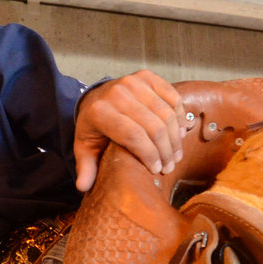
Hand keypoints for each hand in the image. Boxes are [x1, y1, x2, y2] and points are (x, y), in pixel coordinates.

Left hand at [75, 69, 188, 191]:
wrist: (96, 98)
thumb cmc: (94, 127)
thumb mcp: (85, 148)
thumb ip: (85, 167)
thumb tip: (82, 187)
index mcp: (100, 112)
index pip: (134, 136)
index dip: (149, 155)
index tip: (156, 170)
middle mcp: (117, 93)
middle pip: (154, 126)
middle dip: (165, 151)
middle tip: (169, 166)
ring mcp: (133, 82)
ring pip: (166, 114)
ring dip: (175, 137)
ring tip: (175, 154)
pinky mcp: (147, 76)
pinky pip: (172, 97)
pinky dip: (180, 116)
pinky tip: (179, 133)